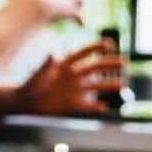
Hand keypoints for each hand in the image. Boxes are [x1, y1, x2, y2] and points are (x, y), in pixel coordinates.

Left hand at [4, 42, 126, 116]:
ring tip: (123, 84)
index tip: (109, 44)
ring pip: (96, 86)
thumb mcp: (37, 74)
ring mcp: (76, 90)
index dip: (96, 48)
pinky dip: (96, 107)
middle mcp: (74, 76)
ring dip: (110, 85)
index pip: (83, 53)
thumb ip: (45, 65)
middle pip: (95, 67)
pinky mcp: (74, 104)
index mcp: (66, 65)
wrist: (27, 101)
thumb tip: (52, 53)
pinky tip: (104, 107)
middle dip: (110, 64)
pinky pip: (88, 105)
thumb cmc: (31, 84)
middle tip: (124, 62)